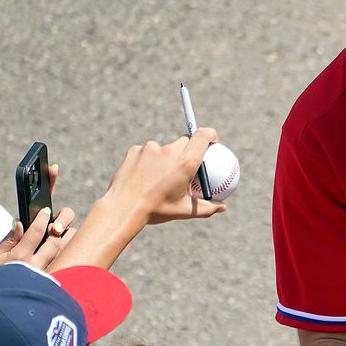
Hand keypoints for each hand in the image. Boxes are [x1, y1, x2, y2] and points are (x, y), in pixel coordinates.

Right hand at [0, 205, 75, 270]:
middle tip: (61, 216)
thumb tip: (20, 224)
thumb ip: (9, 240)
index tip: (45, 210)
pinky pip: (62, 264)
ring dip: (67, 239)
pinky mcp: (51, 283)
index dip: (42, 219)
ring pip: (63, 253)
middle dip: (61, 225)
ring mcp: (45, 276)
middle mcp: (36, 266)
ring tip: (67, 229)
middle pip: (55, 241)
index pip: (36, 232)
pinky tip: (65, 246)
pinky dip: (65, 253)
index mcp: (20, 258)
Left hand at [100, 127, 226, 224]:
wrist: (123, 208)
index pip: (203, 135)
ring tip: (159, 177)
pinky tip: (144, 176)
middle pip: (185, 141)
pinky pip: (147, 152)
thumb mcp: (184, 211)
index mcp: (186, 163)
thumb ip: (206, 208)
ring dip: (165, 158)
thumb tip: (222, 207)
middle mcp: (170, 151)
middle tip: (184, 166)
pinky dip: (148, 161)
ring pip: (164, 148)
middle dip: (187, 150)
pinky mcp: (135, 150)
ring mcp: (151, 148)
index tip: (213, 140)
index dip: (210, 134)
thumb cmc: (156, 210)